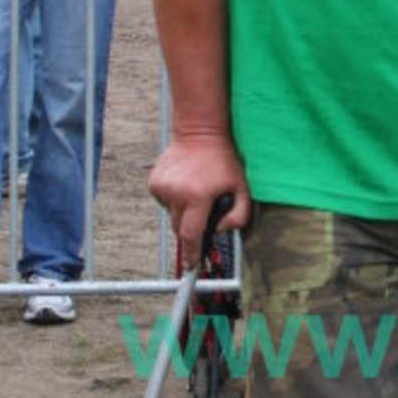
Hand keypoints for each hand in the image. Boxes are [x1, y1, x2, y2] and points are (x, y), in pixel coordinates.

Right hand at [149, 135, 252, 269]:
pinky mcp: (154, 183)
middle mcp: (177, 194)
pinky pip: (165, 203)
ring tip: (196, 190)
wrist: (199, 132)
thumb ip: (240, 215)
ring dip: (184, 211)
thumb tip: (221, 231)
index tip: (192, 266)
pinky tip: (185, 183)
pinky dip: (175, 200)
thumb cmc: (223, 160)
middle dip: (191, 227)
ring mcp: (163, 188)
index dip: (192, 253)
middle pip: (180, 228)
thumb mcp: (242, 187)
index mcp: (199, 197)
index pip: (192, 235)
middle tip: (202, 212)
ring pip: (172, 215)